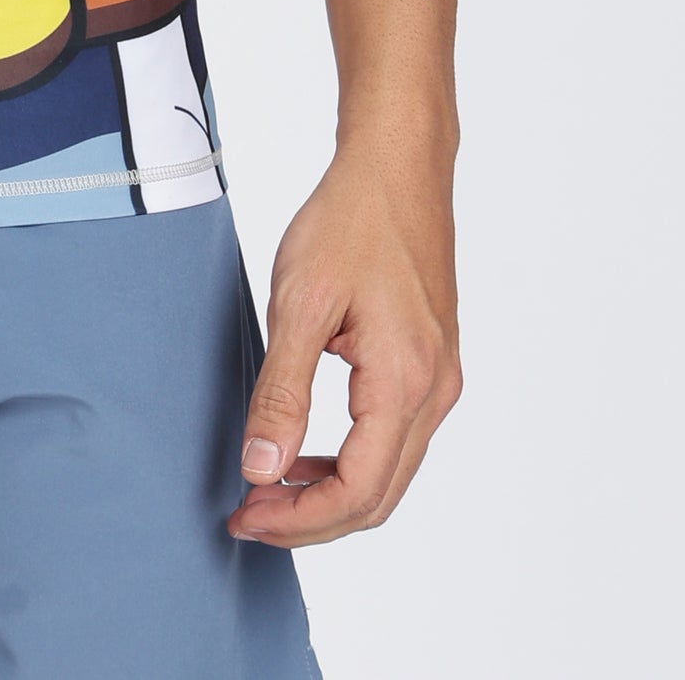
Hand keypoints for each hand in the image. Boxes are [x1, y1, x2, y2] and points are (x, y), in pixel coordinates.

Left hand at [229, 142, 461, 546]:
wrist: (397, 165)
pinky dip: (350, 459)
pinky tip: (306, 450)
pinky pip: (394, 438)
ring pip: (388, 473)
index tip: (244, 517)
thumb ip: (282, 392)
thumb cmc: (351, 219)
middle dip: (310, 519)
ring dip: (329, 492)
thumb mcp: (300, 302)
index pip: (356, 491)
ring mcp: (439, 378)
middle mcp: (435, 391)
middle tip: (247, 515)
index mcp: (405, 381)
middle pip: (377, 496)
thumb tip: (261, 467)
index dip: (298, 519)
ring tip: (268, 488)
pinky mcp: (431, 363)